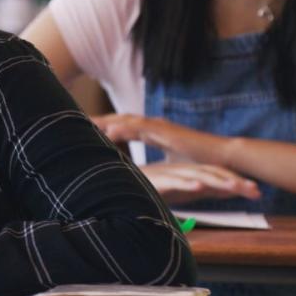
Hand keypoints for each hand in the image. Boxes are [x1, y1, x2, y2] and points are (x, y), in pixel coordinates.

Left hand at [92, 114, 232, 164]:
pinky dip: (126, 128)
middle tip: (73, 120)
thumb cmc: (197, 161)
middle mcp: (154, 126)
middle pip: (119, 119)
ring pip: (127, 120)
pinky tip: (111, 131)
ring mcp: (160, 127)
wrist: (222, 158)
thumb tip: (135, 176)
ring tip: (85, 123)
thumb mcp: (166, 165)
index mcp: (152, 132)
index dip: (102, 126)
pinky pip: (143, 128)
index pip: (122, 126)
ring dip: (106, 121)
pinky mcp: (168, 133)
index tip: (80, 128)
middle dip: (98, 120)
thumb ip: (149, 166)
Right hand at [142, 163, 260, 204]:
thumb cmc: (153, 187)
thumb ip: (203, 190)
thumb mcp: (184, 190)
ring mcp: (172, 175)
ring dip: (219, 182)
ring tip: (236, 188)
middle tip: (256, 191)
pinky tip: (199, 186)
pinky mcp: (158, 180)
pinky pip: (175, 181)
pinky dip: (187, 183)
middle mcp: (184, 171)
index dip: (237, 182)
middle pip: (214, 174)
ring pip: (199, 177)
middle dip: (236, 182)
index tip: (256, 192)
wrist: (124, 183)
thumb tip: (226, 193)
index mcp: (191, 173)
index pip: (218, 175)